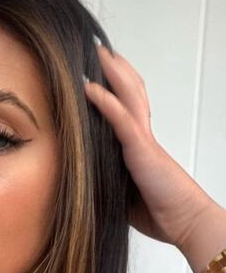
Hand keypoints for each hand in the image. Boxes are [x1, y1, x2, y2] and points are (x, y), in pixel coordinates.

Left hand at [83, 42, 216, 250]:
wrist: (184, 222)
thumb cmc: (159, 211)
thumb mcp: (125, 193)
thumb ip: (111, 179)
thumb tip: (87, 181)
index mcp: (139, 147)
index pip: (126, 109)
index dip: (115, 90)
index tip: (99, 74)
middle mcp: (141, 138)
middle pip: (130, 94)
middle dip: (116, 71)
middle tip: (99, 50)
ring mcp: (142, 141)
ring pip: (128, 97)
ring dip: (113, 74)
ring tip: (98, 53)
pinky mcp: (142, 150)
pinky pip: (121, 120)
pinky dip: (106, 102)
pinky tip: (90, 88)